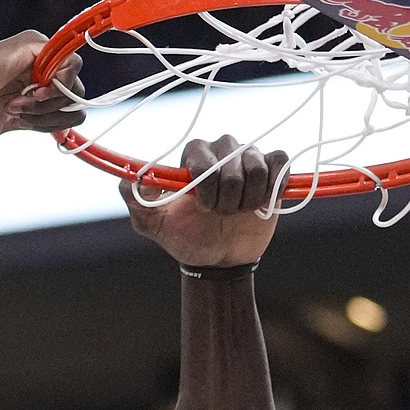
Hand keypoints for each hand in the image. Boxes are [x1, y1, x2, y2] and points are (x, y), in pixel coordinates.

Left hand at [122, 137, 289, 267]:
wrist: (220, 259)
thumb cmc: (187, 238)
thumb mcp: (153, 224)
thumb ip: (135, 198)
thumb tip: (128, 174)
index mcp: (193, 156)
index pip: (200, 156)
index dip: (205, 185)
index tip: (201, 208)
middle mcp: (221, 149)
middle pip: (232, 162)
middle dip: (227, 198)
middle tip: (220, 214)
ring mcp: (249, 158)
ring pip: (257, 167)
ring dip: (248, 199)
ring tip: (239, 212)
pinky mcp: (274, 170)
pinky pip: (280, 163)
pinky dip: (273, 187)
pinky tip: (263, 203)